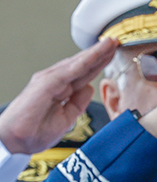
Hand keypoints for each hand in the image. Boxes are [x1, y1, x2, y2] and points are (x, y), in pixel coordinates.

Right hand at [0, 38, 118, 154]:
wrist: (16, 140)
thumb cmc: (35, 131)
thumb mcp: (66, 117)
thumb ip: (78, 102)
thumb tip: (90, 87)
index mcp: (61, 90)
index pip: (84, 74)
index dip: (99, 64)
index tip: (114, 55)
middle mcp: (55, 81)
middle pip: (83, 65)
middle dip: (100, 53)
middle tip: (116, 41)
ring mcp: (50, 80)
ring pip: (78, 63)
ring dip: (95, 52)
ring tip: (110, 42)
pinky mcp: (46, 83)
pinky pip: (70, 70)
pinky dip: (84, 61)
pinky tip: (96, 53)